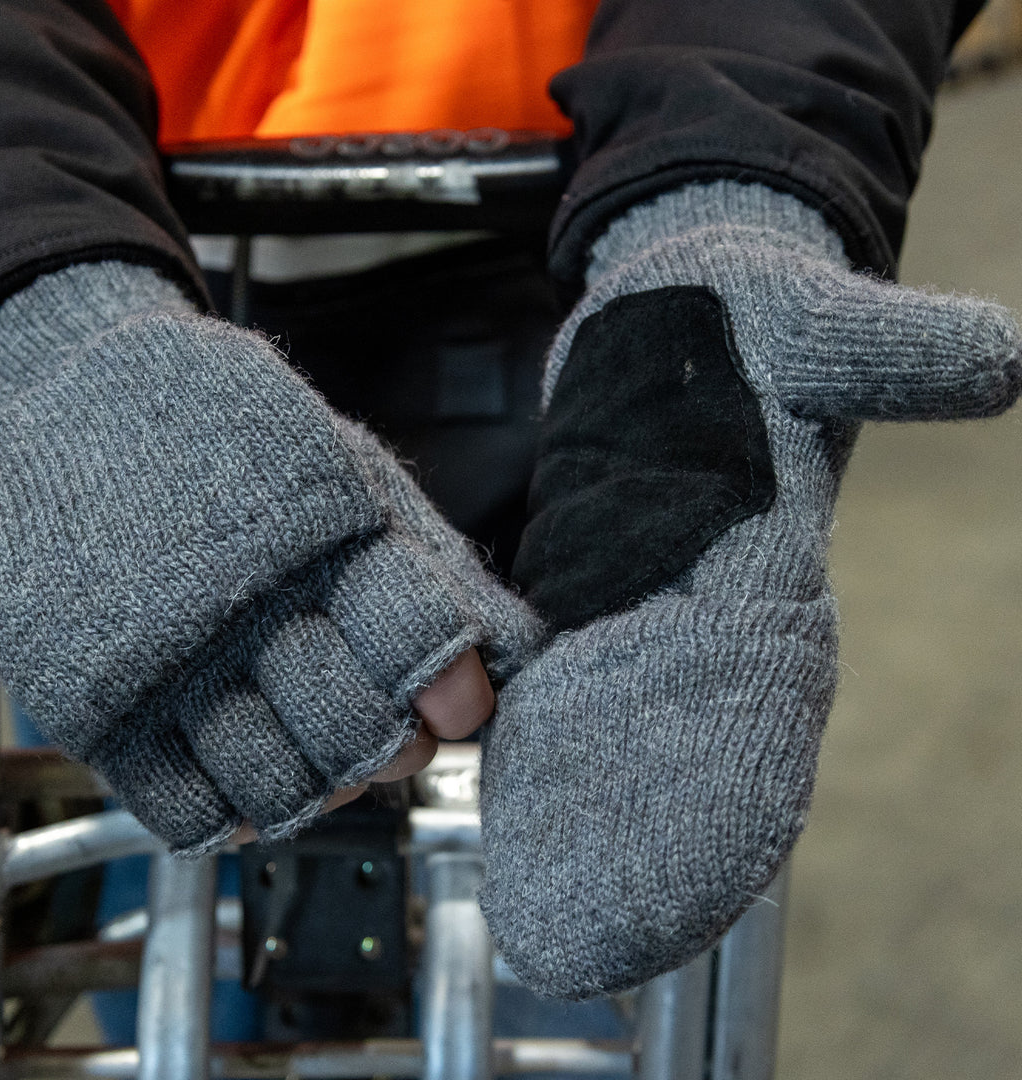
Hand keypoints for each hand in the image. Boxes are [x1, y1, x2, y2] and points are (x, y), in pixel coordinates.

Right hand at [0, 262, 539, 853]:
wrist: (49, 390)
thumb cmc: (213, 426)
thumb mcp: (332, 457)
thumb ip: (421, 553)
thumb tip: (511, 644)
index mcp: (317, 535)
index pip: (417, 644)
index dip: (453, 690)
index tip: (456, 703)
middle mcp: (246, 607)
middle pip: (357, 733)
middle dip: (391, 746)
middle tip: (385, 726)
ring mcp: (165, 664)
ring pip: (280, 790)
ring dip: (314, 784)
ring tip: (309, 744)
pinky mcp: (95, 706)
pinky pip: (184, 810)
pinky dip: (228, 810)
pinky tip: (236, 764)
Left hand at [479, 181, 1021, 997]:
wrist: (688, 309)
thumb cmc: (762, 313)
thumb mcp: (821, 319)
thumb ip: (891, 350)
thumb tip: (997, 363)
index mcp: (766, 562)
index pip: (758, 701)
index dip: (724, 794)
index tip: (689, 891)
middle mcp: (702, 604)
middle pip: (674, 744)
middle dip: (633, 845)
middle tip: (574, 949)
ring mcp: (635, 596)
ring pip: (604, 725)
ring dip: (571, 818)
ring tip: (529, 919)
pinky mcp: (579, 578)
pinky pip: (550, 671)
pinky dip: (525, 738)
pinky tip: (483, 796)